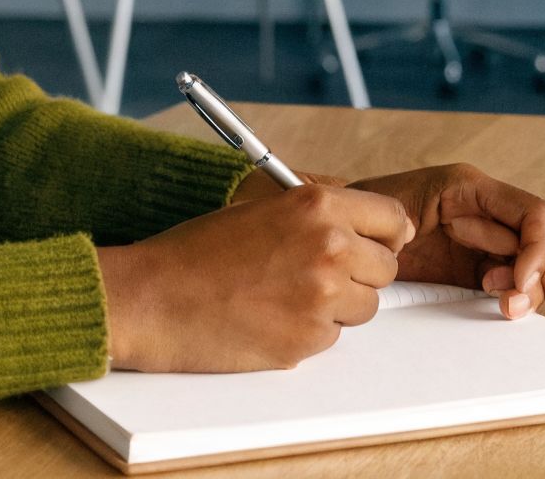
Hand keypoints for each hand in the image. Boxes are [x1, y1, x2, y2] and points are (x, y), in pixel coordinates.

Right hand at [97, 183, 411, 371]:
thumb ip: (316, 214)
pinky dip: (308, 332)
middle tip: (319, 276)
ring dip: (336, 306)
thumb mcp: (259, 208)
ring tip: (283, 297)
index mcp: (316, 205)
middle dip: (359, 274)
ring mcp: (321, 298)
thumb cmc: (193, 251)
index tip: (379, 245)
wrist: (151, 298)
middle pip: (385, 268)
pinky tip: (267, 319)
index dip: (387, 235)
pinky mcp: (307, 340)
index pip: (393, 219)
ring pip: (363, 307)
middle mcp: (328, 248)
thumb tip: (364, 229)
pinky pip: (331, 338)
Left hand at [346, 164, 544, 318]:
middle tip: (518, 305)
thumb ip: (430, 234)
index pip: (533, 213)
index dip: (538, 249)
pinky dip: (521, 295)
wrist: (338, 234)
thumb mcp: (388, 218)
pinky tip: (505, 306)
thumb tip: (461, 255)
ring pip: (538, 260)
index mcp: (469, 188)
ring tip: (506, 307)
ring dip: (533, 288)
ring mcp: (485, 238)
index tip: (520, 282)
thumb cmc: (357, 216)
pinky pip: (516, 278)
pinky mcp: (477, 265)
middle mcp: (486, 209)